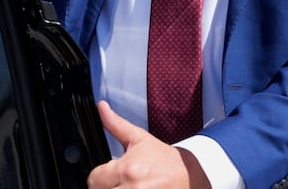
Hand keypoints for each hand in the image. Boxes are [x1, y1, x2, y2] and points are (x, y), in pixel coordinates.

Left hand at [87, 101, 209, 188]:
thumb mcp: (139, 138)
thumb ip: (115, 124)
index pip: (94, 179)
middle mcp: (134, 187)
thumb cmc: (164, 159)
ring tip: (124, 185)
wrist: (192, 175)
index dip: (98, 176)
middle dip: (106, 187)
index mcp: (128, 169)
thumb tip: (101, 106)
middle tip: (116, 182)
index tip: (107, 175)